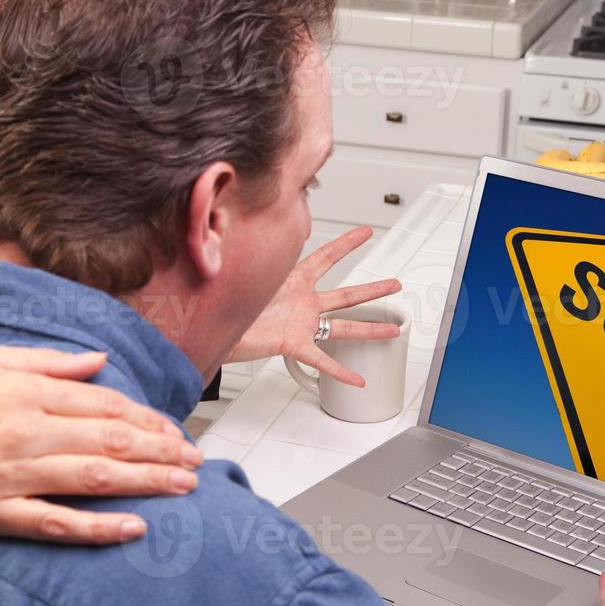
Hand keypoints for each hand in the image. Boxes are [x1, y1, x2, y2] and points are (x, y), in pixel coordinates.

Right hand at [0, 344, 202, 544]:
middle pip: (110, 439)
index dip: (147, 418)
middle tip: (196, 463)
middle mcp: (25, 430)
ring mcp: (10, 474)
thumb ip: (44, 361)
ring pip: (94, 478)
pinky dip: (97, 527)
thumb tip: (96, 360)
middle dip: (161, 451)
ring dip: (146, 483)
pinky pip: (55, 522)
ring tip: (184, 488)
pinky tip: (132, 528)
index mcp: (25, 392)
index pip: (104, 403)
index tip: (174, 431)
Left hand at [227, 226, 401, 386]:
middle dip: (372, 291)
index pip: (325, 257)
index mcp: (292, 281)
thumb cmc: (226, 301)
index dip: (346, 244)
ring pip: (342, 327)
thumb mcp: (247, 274)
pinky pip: (321, 359)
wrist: (211, 329)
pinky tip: (356, 378)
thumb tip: (243, 228)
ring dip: (368, 329)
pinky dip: (339, 370)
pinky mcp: (292, 344)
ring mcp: (300, 324)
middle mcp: (301, 302)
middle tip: (394, 285)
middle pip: (345, 295)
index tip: (365, 232)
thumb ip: (255, 254)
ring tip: (392, 329)